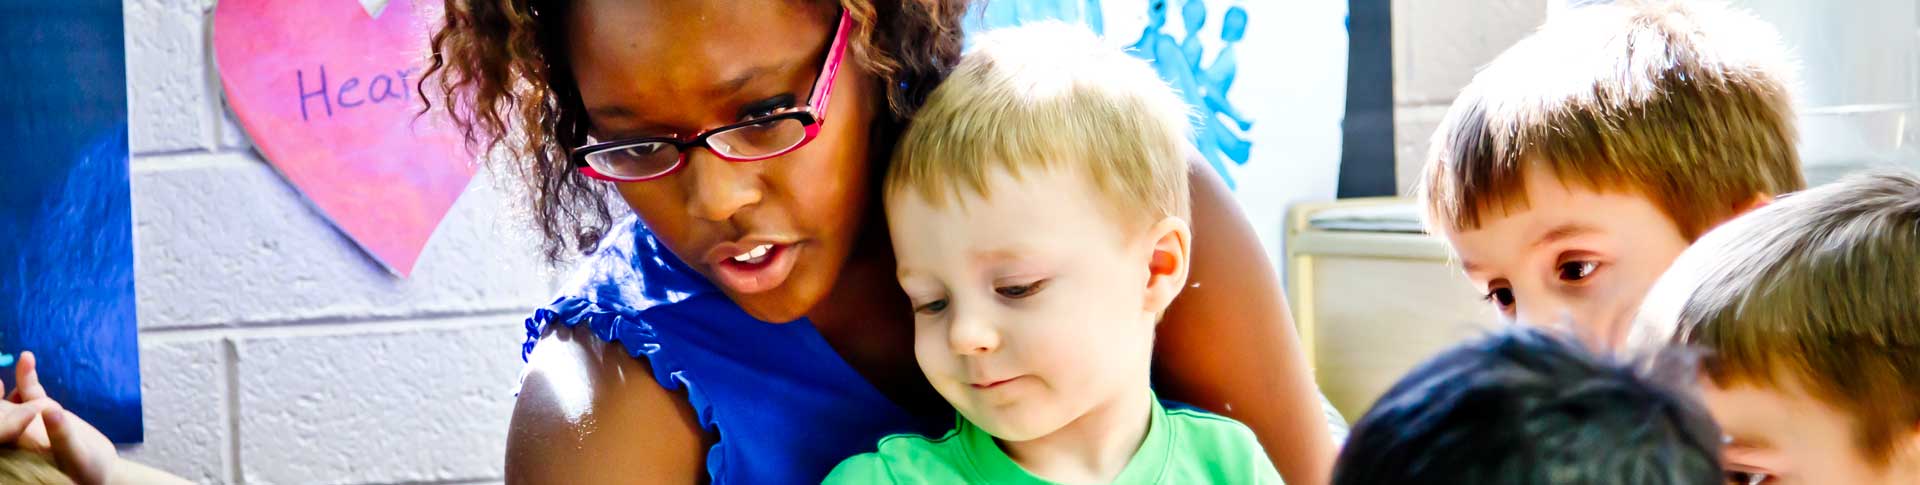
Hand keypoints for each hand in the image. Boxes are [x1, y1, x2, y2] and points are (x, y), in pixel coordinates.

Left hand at [1, 351, 119, 484]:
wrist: (99, 468)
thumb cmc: (86, 470)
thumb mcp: (75, 455)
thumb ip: (61, 435)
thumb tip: (49, 409)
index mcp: (18, 448)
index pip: (1, 429)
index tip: (2, 388)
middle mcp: (17, 433)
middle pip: (1, 412)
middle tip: (0, 380)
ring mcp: (27, 420)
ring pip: (10, 398)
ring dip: (8, 382)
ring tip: (22, 360)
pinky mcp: (41, 409)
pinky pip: (29, 390)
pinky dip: (27, 375)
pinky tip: (28, 358)